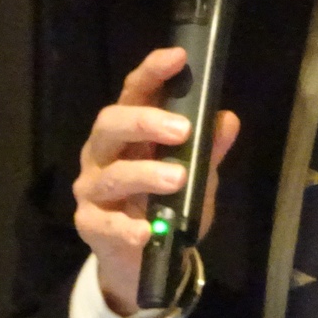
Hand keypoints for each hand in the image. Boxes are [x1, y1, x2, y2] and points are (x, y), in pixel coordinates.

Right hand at [72, 46, 241, 315]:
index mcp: (128, 130)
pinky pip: (105, 223)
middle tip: (182, 129)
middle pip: (111, 123)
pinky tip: (147, 231)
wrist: (141, 261)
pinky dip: (126, 227)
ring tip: (177, 178)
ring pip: (112, 173)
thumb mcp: (197, 176)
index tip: (178, 57)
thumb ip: (209, 150)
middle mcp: (103, 152)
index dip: (152, 71)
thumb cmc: (167, 205)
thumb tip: (228, 120)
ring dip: (145, 174)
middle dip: (145, 122)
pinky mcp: (89, 224)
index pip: (134, 91)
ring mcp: (92, 188)